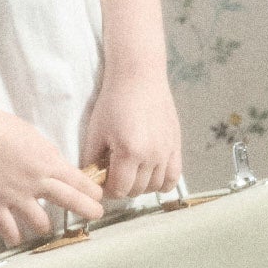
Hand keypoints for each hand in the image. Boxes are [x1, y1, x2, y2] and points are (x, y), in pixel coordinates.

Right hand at [0, 98, 105, 249]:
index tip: (98, 197)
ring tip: (46, 228)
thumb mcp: (32, 135)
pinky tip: (18, 239)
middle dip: (88, 211)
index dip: (92, 192)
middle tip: (94, 215)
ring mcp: (14, 195)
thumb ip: (47, 155)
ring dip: (46, 227)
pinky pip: (8, 230)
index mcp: (47, 160)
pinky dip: (15, 238)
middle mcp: (35, 181)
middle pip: (71, 202)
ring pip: (41, 224)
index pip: (79, 182)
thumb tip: (58, 168)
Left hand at [81, 64, 183, 199]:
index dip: (107, 190)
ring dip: (141, 185)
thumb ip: (91, 159)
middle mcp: (151, 156)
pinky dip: (163, 182)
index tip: (102, 180)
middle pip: (136, 191)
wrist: (139, 77)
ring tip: (131, 172)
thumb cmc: (114, 101)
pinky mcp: (176, 145)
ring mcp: (166, 151)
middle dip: (122, 187)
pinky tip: (150, 174)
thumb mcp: (96, 131)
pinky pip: (174, 177)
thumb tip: (91, 180)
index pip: (119, 190)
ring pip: (155, 187)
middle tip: (114, 174)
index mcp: (129, 152)